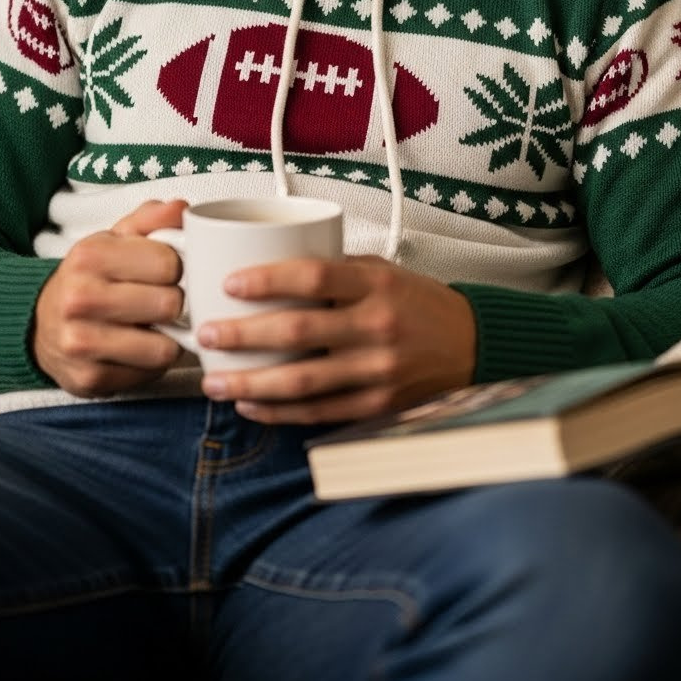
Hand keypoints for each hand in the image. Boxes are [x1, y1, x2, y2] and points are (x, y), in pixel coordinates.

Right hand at [31, 199, 187, 396]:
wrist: (39, 322)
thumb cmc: (90, 277)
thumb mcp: (114, 239)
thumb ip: (151, 219)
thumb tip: (181, 208)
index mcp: (89, 256)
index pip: (169, 263)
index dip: (176, 268)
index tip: (165, 272)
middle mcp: (79, 299)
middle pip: (170, 305)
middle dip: (173, 304)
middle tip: (160, 302)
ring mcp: (80, 343)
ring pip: (164, 348)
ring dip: (167, 339)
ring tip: (153, 328)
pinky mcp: (88, 379)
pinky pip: (148, 375)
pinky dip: (150, 364)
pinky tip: (136, 349)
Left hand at [199, 255, 477, 424]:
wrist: (474, 347)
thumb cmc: (419, 304)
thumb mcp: (383, 272)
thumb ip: (334, 272)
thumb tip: (268, 268)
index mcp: (376, 284)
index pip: (315, 276)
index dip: (268, 279)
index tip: (230, 283)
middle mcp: (377, 327)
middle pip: (298, 331)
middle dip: (243, 335)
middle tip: (206, 335)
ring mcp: (378, 371)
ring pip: (302, 381)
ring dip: (251, 382)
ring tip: (214, 380)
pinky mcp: (378, 406)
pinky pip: (318, 413)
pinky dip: (279, 412)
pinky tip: (250, 403)